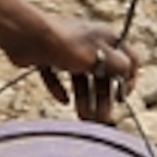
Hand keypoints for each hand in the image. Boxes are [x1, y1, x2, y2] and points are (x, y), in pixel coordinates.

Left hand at [10, 19, 135, 123]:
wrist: (27, 36)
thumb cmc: (67, 44)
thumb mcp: (100, 57)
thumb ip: (119, 67)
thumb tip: (128, 73)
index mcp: (107, 38)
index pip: (129, 58)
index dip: (130, 79)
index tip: (122, 97)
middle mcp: (89, 42)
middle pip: (102, 74)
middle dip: (102, 98)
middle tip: (101, 120)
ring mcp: (67, 49)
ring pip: (80, 78)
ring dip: (84, 98)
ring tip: (83, 117)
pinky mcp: (47, 56)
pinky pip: (57, 76)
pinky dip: (60, 88)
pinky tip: (63, 100)